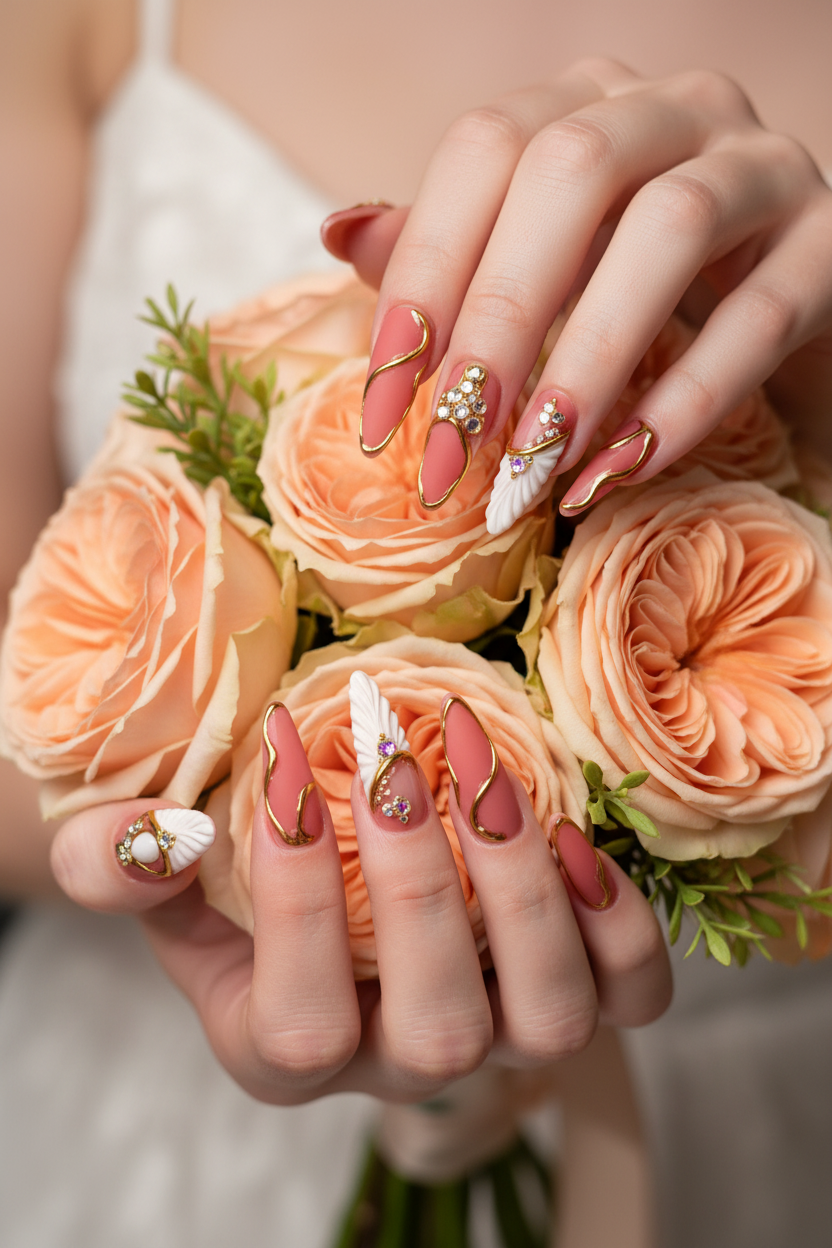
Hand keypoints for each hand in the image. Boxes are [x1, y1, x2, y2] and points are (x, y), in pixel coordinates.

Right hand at [50, 695, 670, 1106]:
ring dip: (526, 895)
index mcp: (289, 1051)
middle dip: (419, 884)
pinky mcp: (578, 994)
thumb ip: (118, 870)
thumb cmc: (239, 880)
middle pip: (439, 1033)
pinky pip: (631, 996)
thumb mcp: (159, 879)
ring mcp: (502, 1035)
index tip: (288, 760)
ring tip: (486, 779)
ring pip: (551, 1023)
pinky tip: (574, 834)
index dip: (297, 898)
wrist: (331, 875)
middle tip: (392, 752)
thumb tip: (153, 836)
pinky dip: (620, 926)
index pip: (299, 1027)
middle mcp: (404, 1062)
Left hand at [323, 59, 831, 523]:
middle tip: (454, 445)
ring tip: (534, 464)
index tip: (382, 407)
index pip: (484, 149)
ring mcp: (764, 165)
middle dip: (499, 318)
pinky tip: (617, 471)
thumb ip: (450, 250)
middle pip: (572, 169)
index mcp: (586, 103)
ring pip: (671, 228)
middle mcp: (676, 107)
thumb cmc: (638, 290)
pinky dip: (683, 401)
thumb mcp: (539, 267)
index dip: (422, 274)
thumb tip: (341, 232)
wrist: (783, 307)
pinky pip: (759, 316)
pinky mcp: (830, 243)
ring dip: (588, 358)